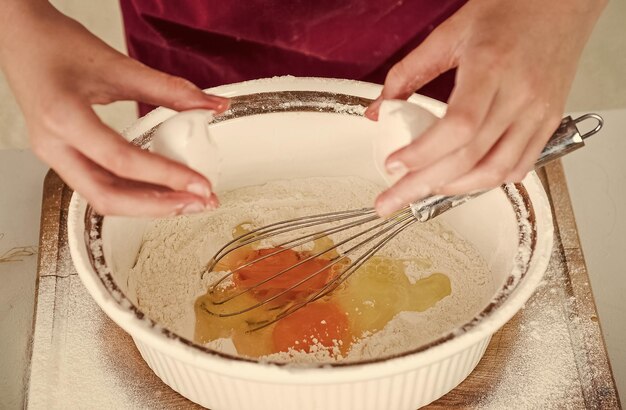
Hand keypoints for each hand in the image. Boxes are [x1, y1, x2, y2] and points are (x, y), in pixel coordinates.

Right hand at [0, 2, 228, 215]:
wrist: (20, 38)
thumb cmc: (55, 45)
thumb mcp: (117, 65)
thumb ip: (169, 89)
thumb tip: (211, 104)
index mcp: (63, 117)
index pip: (121, 161)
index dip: (165, 176)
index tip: (200, 184)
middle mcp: (54, 146)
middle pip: (108, 196)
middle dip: (159, 206)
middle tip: (199, 202)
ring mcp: (55, 156)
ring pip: (103, 198)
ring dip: (149, 205)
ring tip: (188, 201)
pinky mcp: (64, 158)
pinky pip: (101, 186)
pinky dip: (135, 193)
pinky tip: (163, 191)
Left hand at [365, 0, 605, 215]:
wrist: (562, 3)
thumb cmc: (510, 10)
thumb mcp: (449, 33)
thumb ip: (408, 72)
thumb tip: (378, 109)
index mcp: (491, 67)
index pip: (458, 126)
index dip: (422, 153)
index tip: (393, 166)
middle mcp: (519, 94)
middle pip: (470, 157)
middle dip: (423, 185)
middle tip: (391, 200)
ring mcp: (538, 112)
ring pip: (496, 170)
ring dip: (455, 189)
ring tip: (423, 191)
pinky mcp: (549, 122)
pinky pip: (519, 166)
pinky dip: (487, 180)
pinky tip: (463, 180)